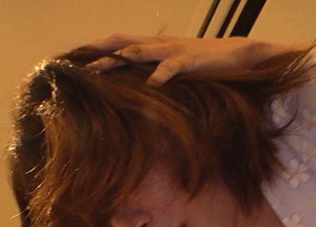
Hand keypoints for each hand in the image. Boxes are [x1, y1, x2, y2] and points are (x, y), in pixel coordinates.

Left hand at [86, 34, 287, 83]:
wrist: (238, 55)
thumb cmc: (208, 66)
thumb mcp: (179, 72)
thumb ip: (160, 78)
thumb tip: (143, 94)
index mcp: (156, 47)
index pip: (121, 43)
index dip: (99, 48)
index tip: (77, 58)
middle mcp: (160, 45)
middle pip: (123, 43)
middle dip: (100, 51)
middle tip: (77, 62)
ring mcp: (173, 51)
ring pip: (140, 51)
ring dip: (118, 58)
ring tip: (98, 68)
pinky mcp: (190, 60)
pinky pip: (170, 67)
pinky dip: (159, 75)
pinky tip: (149, 86)